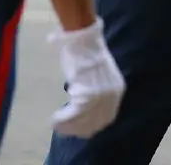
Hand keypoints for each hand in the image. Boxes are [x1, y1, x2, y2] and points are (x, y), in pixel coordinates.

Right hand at [49, 17, 125, 137]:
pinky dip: (62, 120)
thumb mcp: (97, 73)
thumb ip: (94, 88)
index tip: (80, 130)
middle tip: (64, 131)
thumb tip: (80, 98)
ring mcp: (101, 96)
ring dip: (67, 126)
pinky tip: (53, 120)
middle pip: (96, 122)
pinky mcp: (87, 95)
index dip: (92, 125)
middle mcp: (112, 95)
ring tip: (55, 125)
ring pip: (83, 120)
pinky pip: (73, 114)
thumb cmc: (86, 51)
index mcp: (117, 89)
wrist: (83, 39)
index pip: (107, 117)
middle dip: (79, 129)